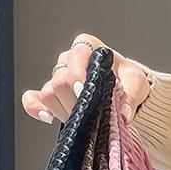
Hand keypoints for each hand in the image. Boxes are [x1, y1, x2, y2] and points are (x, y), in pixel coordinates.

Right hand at [21, 32, 151, 126]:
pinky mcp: (52, 95)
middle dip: (72, 102)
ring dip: (62, 110)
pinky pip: (33, 99)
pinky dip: (35, 108)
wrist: (124, 92)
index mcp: (89, 48)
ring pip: (48, 92)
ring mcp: (59, 77)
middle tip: (88, 116)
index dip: (76, 75)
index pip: (75, 56)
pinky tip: (48, 118)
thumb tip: (123, 112)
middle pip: (59, 80)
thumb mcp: (137, 83)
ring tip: (79, 121)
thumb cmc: (129, 81)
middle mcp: (70, 60)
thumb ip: (132, 94)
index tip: (82, 93)